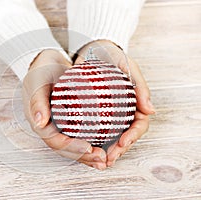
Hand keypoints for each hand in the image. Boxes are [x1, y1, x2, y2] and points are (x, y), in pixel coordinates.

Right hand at [23, 49, 106, 169]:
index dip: (71, 148)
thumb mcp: (37, 82)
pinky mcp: (70, 120)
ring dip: (89, 155)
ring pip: (74, 145)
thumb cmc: (40, 72)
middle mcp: (50, 127)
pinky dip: (93, 141)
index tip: (89, 148)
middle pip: (66, 149)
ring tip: (106, 159)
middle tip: (102, 159)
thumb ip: (37, 102)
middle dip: (84, 157)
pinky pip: (81, 134)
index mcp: (40, 122)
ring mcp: (60, 125)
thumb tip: (39, 122)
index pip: (55, 141)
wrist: (47, 64)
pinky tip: (107, 145)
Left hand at [74, 40, 154, 166]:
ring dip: (106, 150)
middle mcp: (123, 111)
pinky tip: (86, 148)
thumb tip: (151, 111)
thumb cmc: (112, 56)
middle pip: (126, 135)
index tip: (122, 142)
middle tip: (108, 158)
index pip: (139, 124)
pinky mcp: (94, 113)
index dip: (133, 136)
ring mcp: (109, 113)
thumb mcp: (128, 66)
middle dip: (119, 149)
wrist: (92, 50)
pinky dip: (92, 140)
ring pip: (111, 136)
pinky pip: (96, 129)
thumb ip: (140, 86)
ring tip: (98, 160)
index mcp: (135, 103)